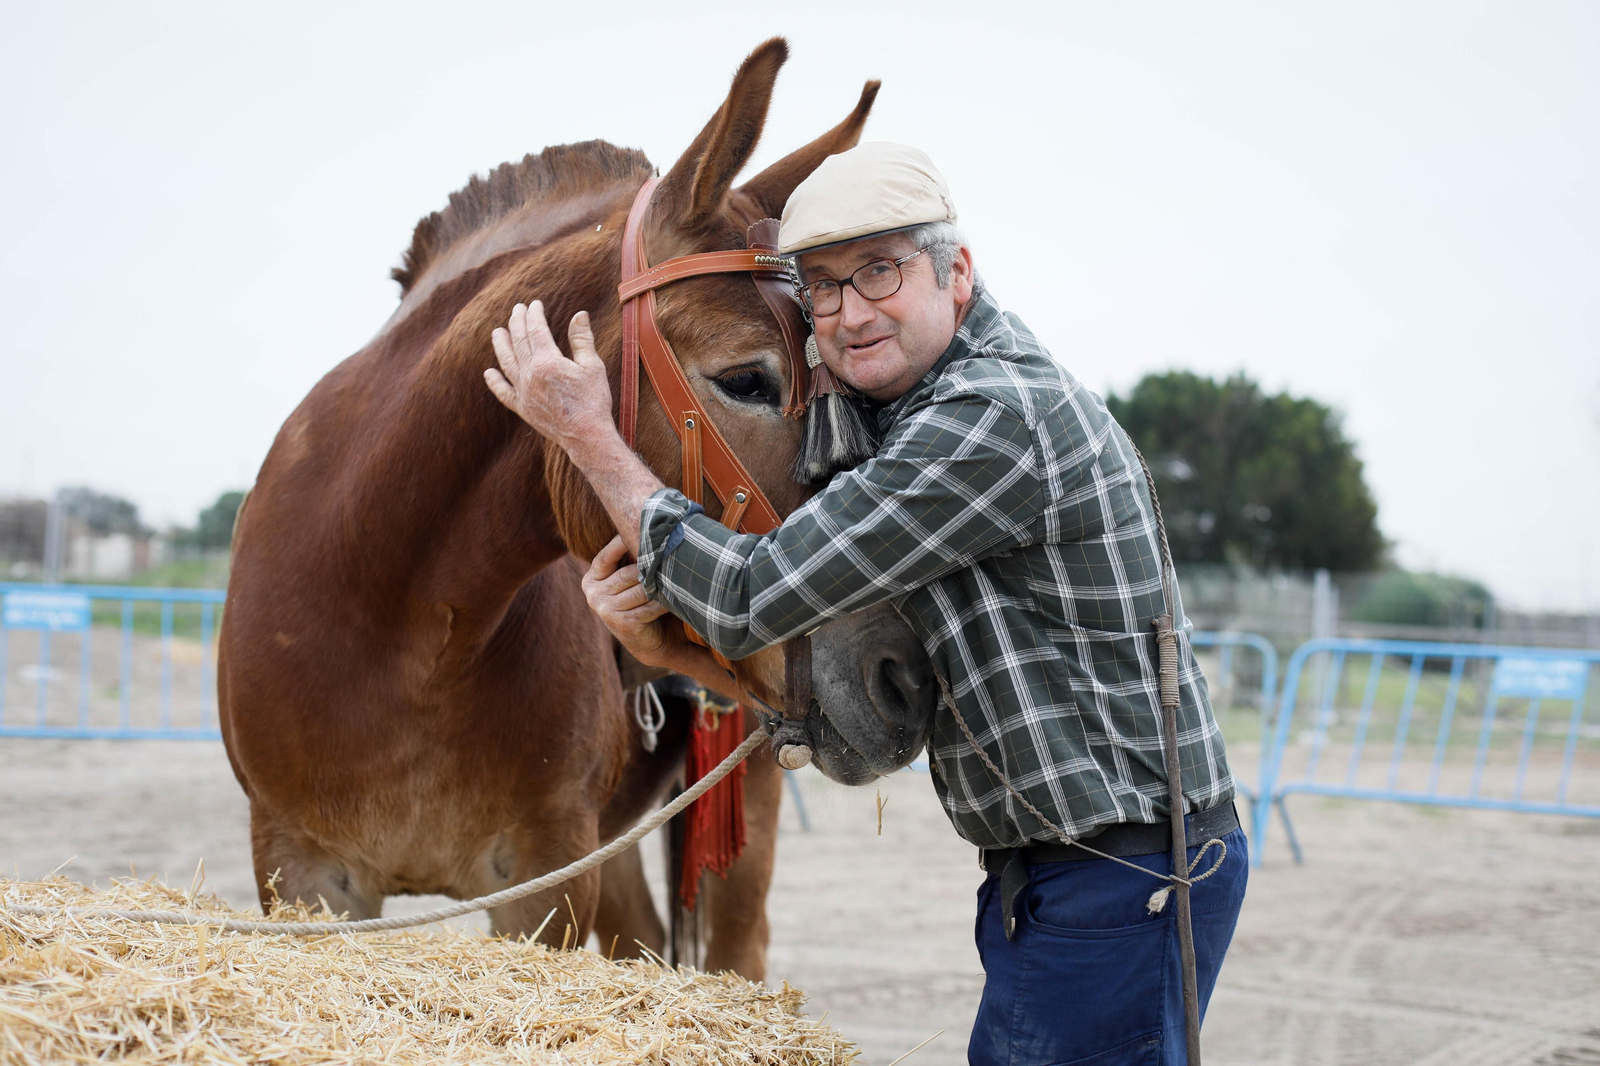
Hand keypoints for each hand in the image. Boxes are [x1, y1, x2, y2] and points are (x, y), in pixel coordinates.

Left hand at [485, 302, 612, 452]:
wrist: (586, 437)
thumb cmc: (593, 401)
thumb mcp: (592, 366)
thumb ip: (582, 339)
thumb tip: (579, 314)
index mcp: (547, 361)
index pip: (536, 330)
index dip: (534, 314)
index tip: (535, 304)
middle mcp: (530, 374)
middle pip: (519, 341)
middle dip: (517, 322)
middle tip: (517, 309)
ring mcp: (523, 392)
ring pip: (506, 362)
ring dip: (501, 345)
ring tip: (497, 332)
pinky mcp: (523, 408)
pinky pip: (503, 393)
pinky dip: (495, 382)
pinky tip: (488, 373)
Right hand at [581, 536, 681, 666]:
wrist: (650, 641)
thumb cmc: (642, 601)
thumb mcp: (629, 577)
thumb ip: (629, 557)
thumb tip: (645, 525)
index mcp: (592, 578)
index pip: (607, 556)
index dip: (624, 542)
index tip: (646, 530)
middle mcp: (593, 594)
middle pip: (628, 573)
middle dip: (650, 567)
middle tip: (672, 555)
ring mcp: (605, 610)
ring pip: (640, 589)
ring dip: (660, 585)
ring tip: (676, 576)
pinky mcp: (622, 624)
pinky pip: (649, 605)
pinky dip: (663, 601)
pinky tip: (673, 599)